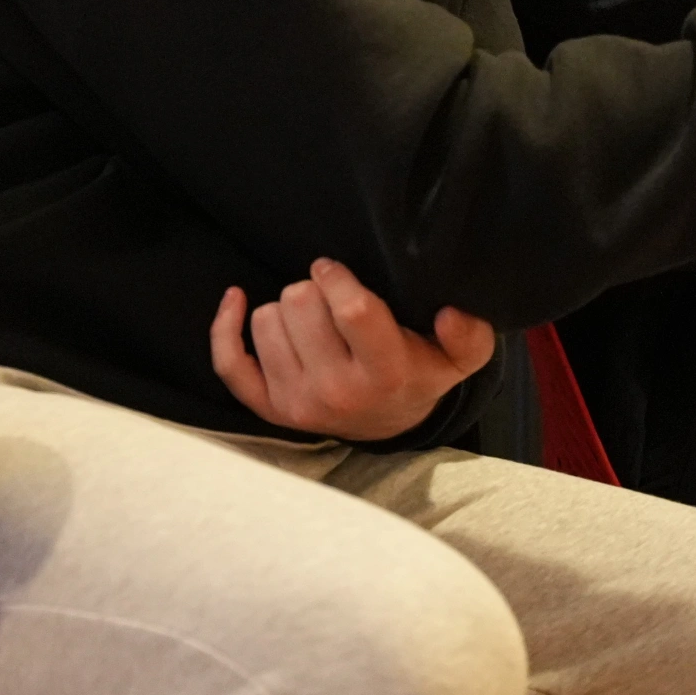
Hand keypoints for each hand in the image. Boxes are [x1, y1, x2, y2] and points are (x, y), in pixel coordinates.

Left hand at [210, 259, 495, 440]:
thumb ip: (469, 335)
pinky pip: (228, 361)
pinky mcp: (267, 408)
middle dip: (313, 290)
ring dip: (286, 310)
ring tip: (312, 320)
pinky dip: (226, 325)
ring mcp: (297, 403)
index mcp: (384, 373)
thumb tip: (449, 312)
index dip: (339, 277)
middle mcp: (336, 392)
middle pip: (298, 303)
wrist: (389, 423)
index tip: (338, 270)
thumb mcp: (460, 358)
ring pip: (266, 320)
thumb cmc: (420, 373)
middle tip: (329, 301)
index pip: (350, 309)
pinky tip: (236, 299)